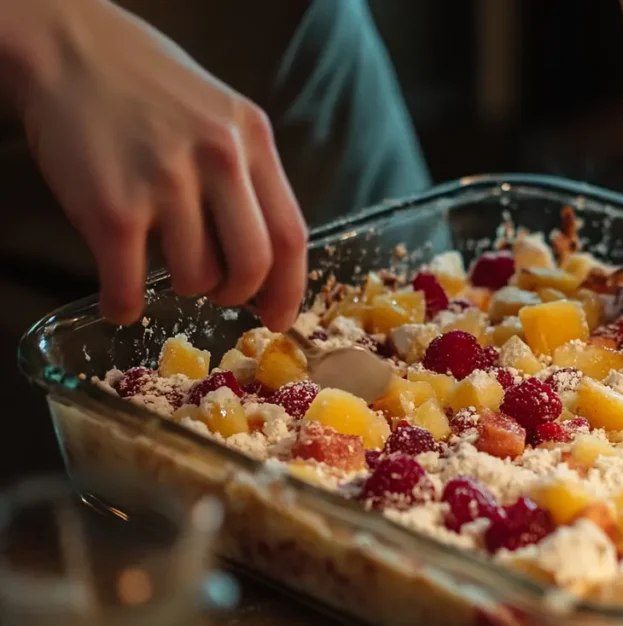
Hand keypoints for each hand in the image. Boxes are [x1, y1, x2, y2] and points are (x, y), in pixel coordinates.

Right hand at [7, 0, 306, 330]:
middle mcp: (218, 160)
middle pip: (252, 266)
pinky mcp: (112, 208)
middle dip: (237, 295)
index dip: (289, 289)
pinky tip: (121, 298)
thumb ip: (246, 172)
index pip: (291, 235)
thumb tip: (265, 253)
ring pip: (196, 278)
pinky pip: (130, 285)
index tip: (279, 316)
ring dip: (183, 291)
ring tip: (164, 266)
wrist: (66, 46)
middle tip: (218, 293)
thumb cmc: (145, 85)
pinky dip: (125, 306)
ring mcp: (165, 183)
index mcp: (251, 139)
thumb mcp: (220, 114)